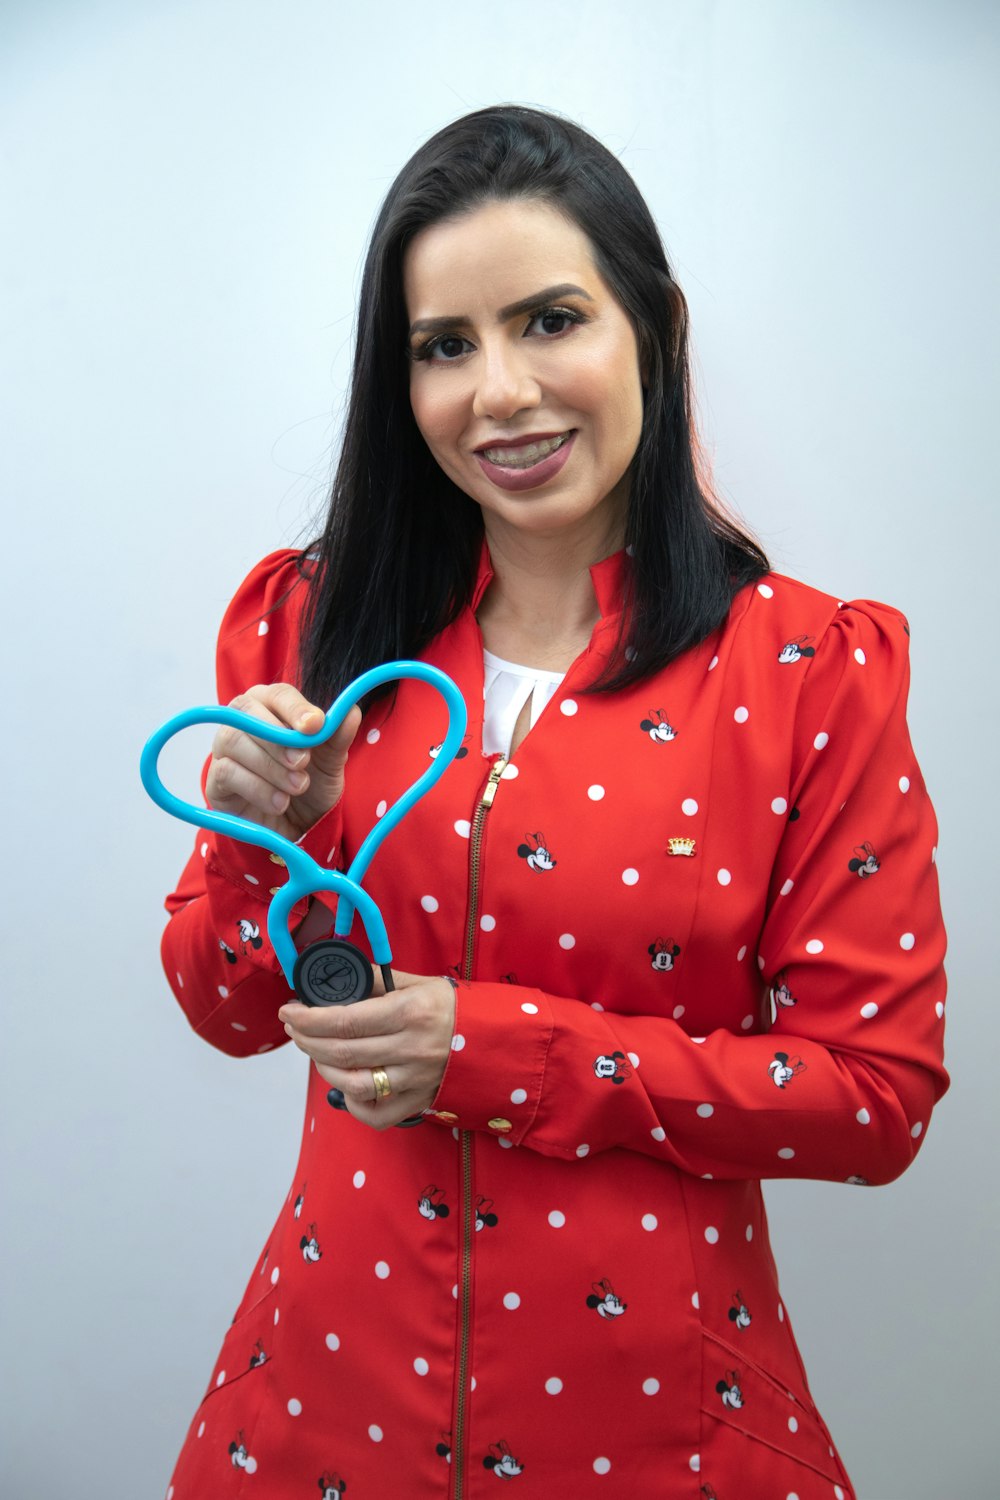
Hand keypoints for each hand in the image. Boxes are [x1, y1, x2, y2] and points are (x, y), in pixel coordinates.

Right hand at [206, 683, 361, 840]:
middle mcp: (242, 720)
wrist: (295, 826)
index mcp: (272, 707)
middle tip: (303, 762)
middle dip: (278, 738)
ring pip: (234, 740)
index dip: (295, 708)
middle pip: (246, 710)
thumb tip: (351, 712)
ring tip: (297, 787)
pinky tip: (279, 803)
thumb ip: (337, 738)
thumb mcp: (330, 763)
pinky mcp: (215, 779)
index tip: (314, 726)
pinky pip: (226, 772)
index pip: (278, 694)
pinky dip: (258, 788)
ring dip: (270, 766)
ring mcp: (224, 748)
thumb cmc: (309, 783)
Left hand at [278, 971, 456, 1129]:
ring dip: (324, 1069)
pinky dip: (354, 1104)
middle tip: (295, 1028)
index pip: (345, 1020)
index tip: (289, 1011)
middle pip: (342, 1052)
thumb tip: (339, 978)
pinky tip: (346, 1086)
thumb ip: (378, 981)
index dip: (309, 1019)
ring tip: (316, 1052)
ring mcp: (415, 1079)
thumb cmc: (454, 1006)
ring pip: (354, 1084)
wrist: (497, 1037)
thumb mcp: (420, 983)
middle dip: (308, 1040)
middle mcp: (411, 1048)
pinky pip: (377, 1114)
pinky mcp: (419, 1101)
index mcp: (409, 1012)